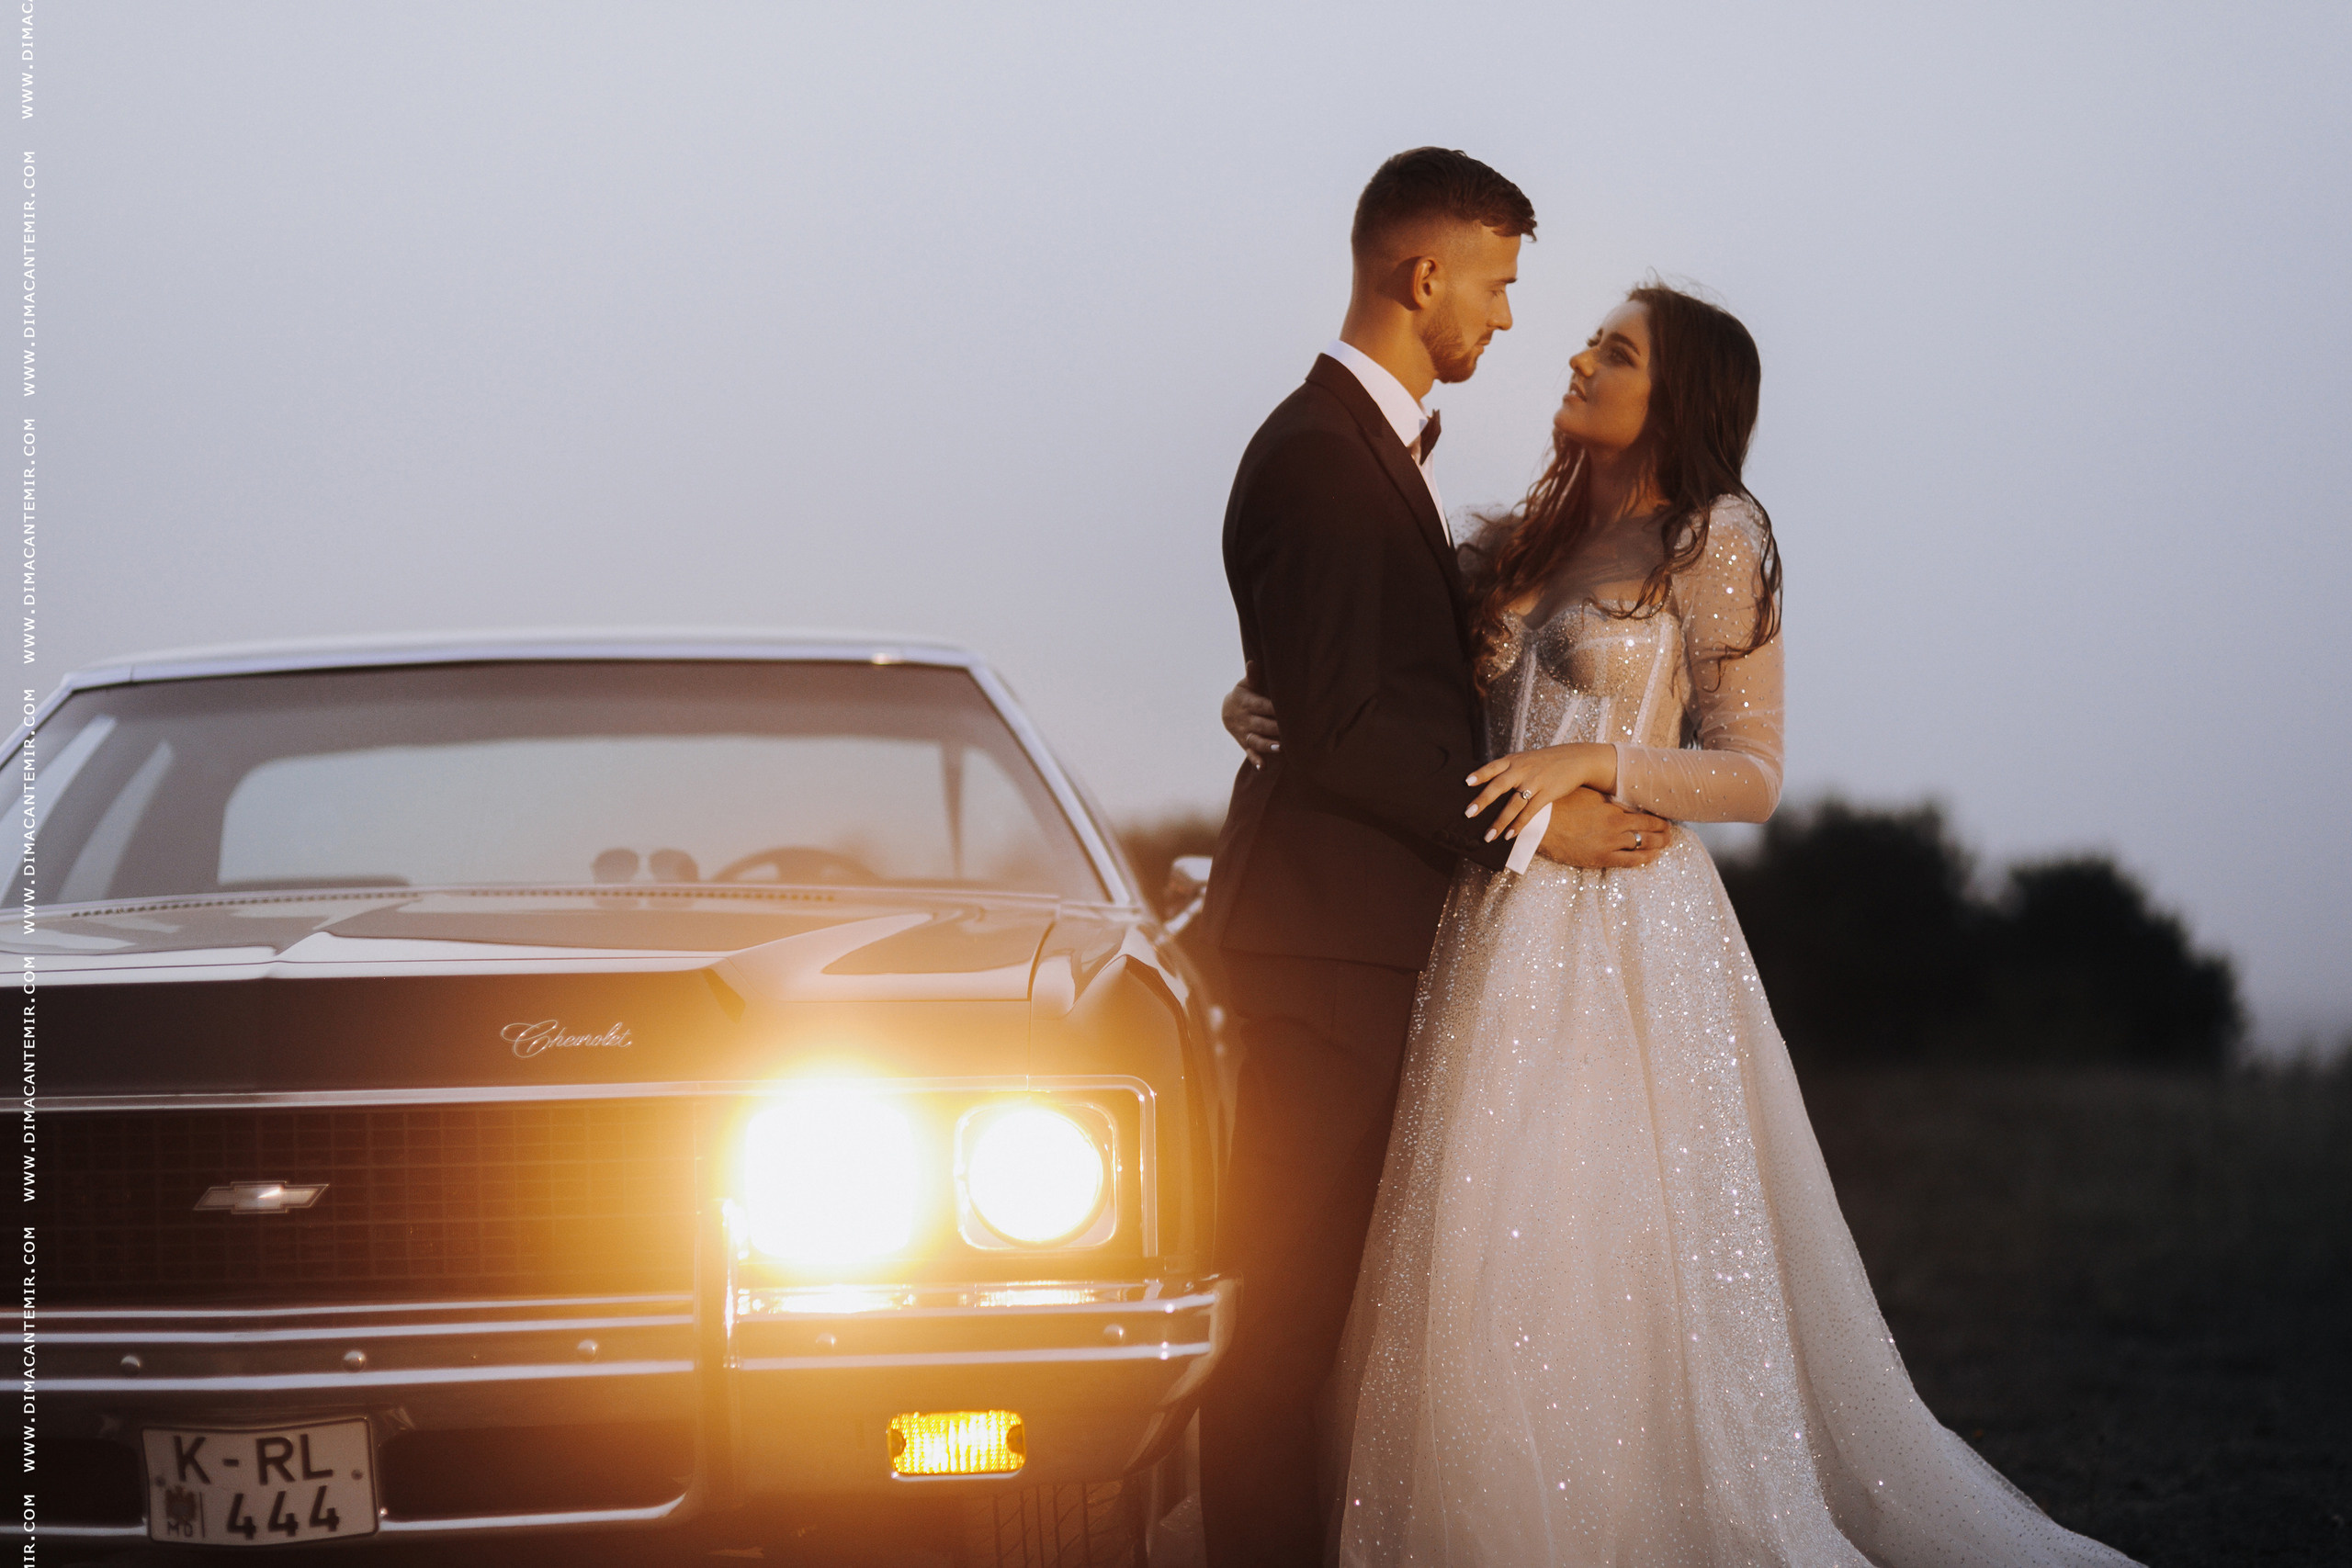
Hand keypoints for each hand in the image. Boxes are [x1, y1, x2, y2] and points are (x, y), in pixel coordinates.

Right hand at [1222, 659, 1281, 767]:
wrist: (1227, 711)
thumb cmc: (1244, 694)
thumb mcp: (1245, 685)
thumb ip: (1252, 676)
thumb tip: (1253, 663)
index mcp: (1248, 703)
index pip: (1263, 706)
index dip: (1275, 708)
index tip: (1291, 709)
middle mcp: (1246, 720)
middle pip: (1262, 725)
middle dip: (1276, 728)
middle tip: (1292, 731)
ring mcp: (1245, 733)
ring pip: (1256, 741)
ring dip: (1267, 745)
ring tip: (1280, 748)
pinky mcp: (1245, 744)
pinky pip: (1249, 754)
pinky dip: (1255, 761)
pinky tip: (1263, 768)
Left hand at [1464, 743, 1617, 841]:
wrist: (1576, 759)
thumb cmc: (1545, 761)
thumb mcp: (1525, 758)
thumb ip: (1508, 769)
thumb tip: (1486, 786)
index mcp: (1514, 760)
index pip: (1492, 767)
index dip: (1479, 774)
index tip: (1466, 782)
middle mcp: (1522, 769)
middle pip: (1499, 786)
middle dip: (1483, 800)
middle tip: (1468, 814)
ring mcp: (1535, 782)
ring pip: (1514, 804)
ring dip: (1500, 822)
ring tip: (1488, 836)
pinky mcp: (1547, 793)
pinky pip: (1529, 812)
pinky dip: (1518, 825)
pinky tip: (1509, 835)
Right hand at [1534, 787, 1673, 868]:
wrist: (1540, 824)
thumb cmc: (1559, 805)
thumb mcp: (1586, 795)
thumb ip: (1606, 799)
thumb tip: (1620, 800)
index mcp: (1612, 807)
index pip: (1643, 812)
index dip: (1656, 815)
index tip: (1662, 817)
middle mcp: (1615, 824)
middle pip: (1649, 827)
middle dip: (1663, 830)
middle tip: (1670, 831)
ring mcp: (1610, 843)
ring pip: (1644, 844)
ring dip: (1658, 844)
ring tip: (1666, 843)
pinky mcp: (1601, 858)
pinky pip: (1630, 861)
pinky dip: (1644, 858)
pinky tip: (1651, 856)